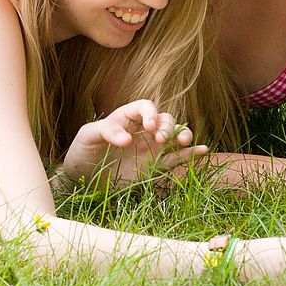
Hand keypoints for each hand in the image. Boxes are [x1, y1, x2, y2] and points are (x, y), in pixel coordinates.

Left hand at [61, 99, 208, 185]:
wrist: (82, 179)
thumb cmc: (83, 151)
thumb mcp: (87, 136)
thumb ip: (106, 131)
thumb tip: (128, 139)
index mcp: (128, 117)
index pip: (146, 106)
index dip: (151, 113)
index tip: (148, 127)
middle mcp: (143, 130)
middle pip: (165, 119)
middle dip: (167, 126)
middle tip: (160, 139)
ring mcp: (151, 148)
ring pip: (174, 136)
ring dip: (183, 135)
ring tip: (184, 141)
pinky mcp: (156, 166)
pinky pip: (177, 158)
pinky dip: (191, 154)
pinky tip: (203, 151)